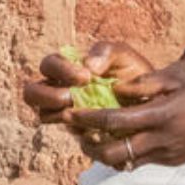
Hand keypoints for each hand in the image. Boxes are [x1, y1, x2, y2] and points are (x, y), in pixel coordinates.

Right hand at [21, 41, 157, 125]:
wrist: (152, 101)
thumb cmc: (133, 73)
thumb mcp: (123, 56)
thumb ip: (106, 52)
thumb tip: (88, 66)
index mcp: (68, 67)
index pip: (48, 65)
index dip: (60, 70)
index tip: (86, 76)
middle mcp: (61, 89)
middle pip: (32, 92)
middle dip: (47, 95)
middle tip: (71, 97)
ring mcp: (66, 111)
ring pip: (43, 114)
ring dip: (57, 113)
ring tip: (81, 112)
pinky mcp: (79, 131)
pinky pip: (68, 133)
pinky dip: (79, 129)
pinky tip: (98, 126)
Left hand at [65, 60, 184, 170]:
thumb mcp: (182, 77)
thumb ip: (148, 82)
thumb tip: (118, 88)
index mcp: (162, 116)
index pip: (115, 120)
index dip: (89, 118)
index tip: (72, 111)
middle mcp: (161, 141)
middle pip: (113, 153)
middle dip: (90, 144)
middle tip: (77, 131)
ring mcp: (167, 155)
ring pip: (125, 162)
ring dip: (105, 152)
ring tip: (92, 137)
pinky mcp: (173, 162)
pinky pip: (140, 162)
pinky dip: (124, 153)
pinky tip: (118, 139)